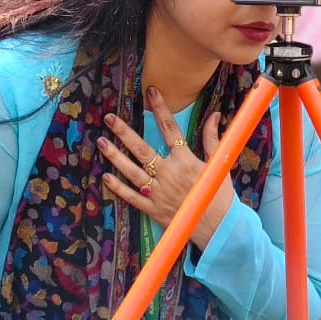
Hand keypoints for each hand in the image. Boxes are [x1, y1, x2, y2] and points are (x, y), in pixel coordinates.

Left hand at [99, 86, 236, 249]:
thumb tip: (215, 114)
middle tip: (109, 118)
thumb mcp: (218, 164)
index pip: (170, 129)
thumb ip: (213, 138)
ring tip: (102, 142)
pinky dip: (118, 187)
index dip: (161, 109)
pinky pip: (132, 197)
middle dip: (124, 132)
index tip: (150, 92)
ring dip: (115, 156)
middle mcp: (168, 174)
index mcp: (185, 160)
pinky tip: (106, 176)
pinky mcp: (152, 209)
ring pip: (132, 171)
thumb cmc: (219, 194)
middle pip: (142, 149)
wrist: (219, 227)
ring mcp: (158, 192)